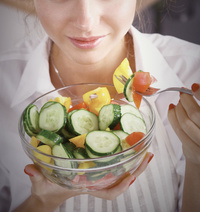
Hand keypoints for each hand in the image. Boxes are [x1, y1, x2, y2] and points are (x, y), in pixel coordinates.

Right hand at [24, 151, 152, 207]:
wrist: (49, 192)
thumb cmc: (47, 188)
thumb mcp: (41, 183)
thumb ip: (36, 176)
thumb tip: (29, 169)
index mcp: (85, 186)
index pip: (106, 192)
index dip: (120, 186)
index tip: (130, 178)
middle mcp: (94, 180)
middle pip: (120, 180)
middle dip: (135, 170)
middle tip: (148, 156)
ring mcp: (95, 174)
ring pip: (119, 172)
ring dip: (134, 163)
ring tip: (146, 150)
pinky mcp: (94, 167)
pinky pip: (112, 164)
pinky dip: (123, 157)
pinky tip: (129, 146)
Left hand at [168, 83, 199, 163]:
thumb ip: (199, 104)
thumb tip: (193, 88)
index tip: (193, 87)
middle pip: (195, 113)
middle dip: (186, 100)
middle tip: (184, 94)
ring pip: (185, 122)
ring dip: (178, 109)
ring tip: (179, 103)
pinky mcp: (194, 152)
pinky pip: (178, 131)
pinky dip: (172, 117)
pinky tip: (172, 110)